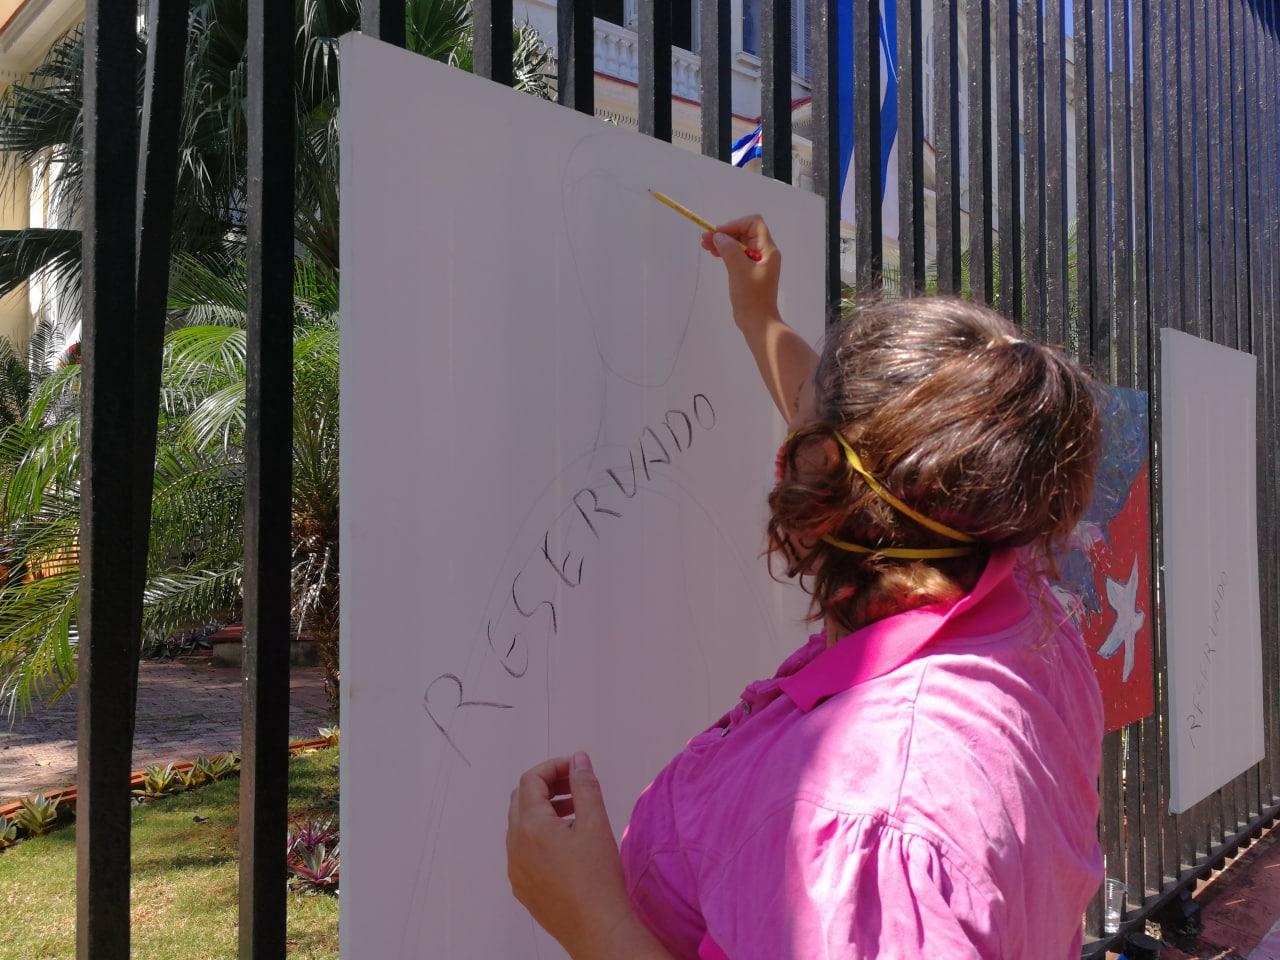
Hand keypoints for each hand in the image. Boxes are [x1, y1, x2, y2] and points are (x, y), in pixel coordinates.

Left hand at [507, 753, 653, 958]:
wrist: (596, 928)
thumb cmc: (597, 876)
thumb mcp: (595, 824)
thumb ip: (585, 785)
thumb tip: (578, 759)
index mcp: (530, 826)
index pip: (531, 780)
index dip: (553, 767)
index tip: (577, 768)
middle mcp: (514, 845)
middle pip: (521, 800)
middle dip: (547, 786)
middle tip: (575, 786)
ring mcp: (515, 868)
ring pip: (521, 826)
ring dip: (544, 811)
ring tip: (576, 813)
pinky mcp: (521, 887)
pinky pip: (523, 850)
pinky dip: (540, 836)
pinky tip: (567, 845)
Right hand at [700, 214, 781, 326]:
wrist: (758, 322)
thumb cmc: (751, 297)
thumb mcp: (738, 270)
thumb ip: (729, 249)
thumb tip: (719, 236)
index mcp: (767, 250)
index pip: (754, 224)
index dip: (735, 224)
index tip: (718, 233)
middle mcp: (764, 253)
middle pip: (745, 232)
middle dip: (726, 233)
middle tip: (705, 238)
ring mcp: (757, 263)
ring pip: (739, 244)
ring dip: (723, 242)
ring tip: (705, 245)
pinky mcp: (750, 272)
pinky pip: (737, 256)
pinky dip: (726, 252)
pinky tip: (714, 253)